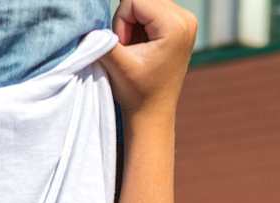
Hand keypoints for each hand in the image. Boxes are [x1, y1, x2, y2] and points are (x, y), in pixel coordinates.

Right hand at [101, 0, 198, 120]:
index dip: (121, 22)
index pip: (135, 0)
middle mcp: (186, 18)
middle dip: (129, 21)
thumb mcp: (118, 65)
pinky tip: (144, 47)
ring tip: (137, 50)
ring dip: (134, 24)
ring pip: (147, 3)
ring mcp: (186, 21)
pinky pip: (153, 11)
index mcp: (175, 25)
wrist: (153, 114)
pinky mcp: (181, 25)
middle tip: (131, 49)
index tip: (124, 48)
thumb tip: (93, 27)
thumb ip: (105, 41)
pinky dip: (142, 26)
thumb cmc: (137, 94)